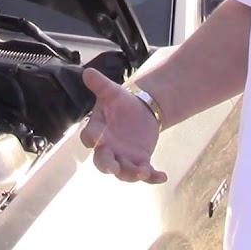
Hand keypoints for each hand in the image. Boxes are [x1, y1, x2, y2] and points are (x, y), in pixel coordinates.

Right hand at [79, 68, 166, 183]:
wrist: (141, 111)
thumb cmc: (121, 103)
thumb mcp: (111, 91)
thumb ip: (99, 84)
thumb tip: (87, 71)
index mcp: (97, 131)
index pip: (89, 138)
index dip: (91, 139)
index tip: (94, 140)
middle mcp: (108, 148)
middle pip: (103, 162)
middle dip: (107, 166)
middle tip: (114, 168)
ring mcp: (124, 158)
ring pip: (124, 172)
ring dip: (131, 174)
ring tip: (142, 172)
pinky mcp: (140, 162)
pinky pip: (144, 173)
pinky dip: (153, 177)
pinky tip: (163, 176)